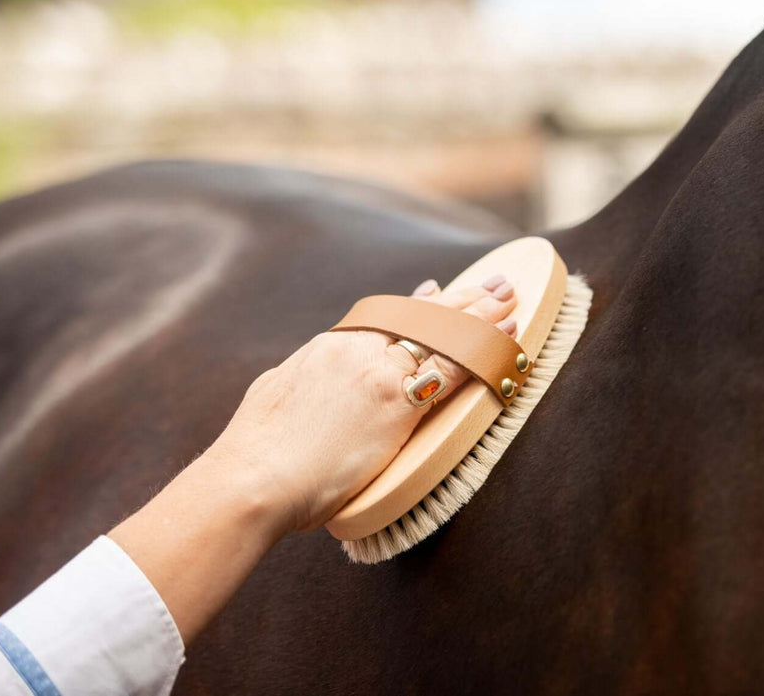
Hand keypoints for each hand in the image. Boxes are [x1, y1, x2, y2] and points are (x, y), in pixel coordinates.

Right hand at [205, 275, 518, 534]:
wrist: (253, 479)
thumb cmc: (255, 454)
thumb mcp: (274, 397)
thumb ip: (298, 380)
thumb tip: (299, 379)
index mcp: (326, 349)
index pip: (383, 318)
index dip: (418, 305)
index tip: (437, 292)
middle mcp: (355, 350)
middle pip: (419, 316)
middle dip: (460, 299)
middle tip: (493, 285)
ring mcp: (377, 372)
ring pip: (441, 333)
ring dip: (481, 317)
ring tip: (510, 300)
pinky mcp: (396, 402)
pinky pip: (452, 368)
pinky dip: (483, 351)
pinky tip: (506, 339)